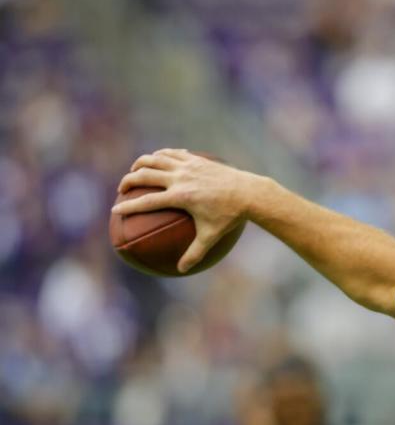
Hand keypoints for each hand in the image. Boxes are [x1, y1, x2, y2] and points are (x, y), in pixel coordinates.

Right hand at [112, 149, 256, 272]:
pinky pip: (173, 154)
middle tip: (121, 189)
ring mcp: (188, 166)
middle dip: (128, 180)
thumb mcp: (211, 237)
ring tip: (134, 171)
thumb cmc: (229, 216)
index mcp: (180, 197)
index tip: (115, 209)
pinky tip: (158, 159)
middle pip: (145, 175)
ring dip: (141, 163)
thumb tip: (181, 270)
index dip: (128, 206)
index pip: (147, 201)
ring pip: (156, 159)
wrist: (249, 192)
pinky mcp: (197, 159)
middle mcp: (181, 178)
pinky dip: (161, 155)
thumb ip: (195, 253)